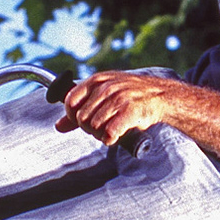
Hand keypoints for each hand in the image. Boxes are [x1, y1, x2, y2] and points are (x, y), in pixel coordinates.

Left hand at [61, 63, 186, 140]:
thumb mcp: (103, 96)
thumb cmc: (130, 96)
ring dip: (99, 135)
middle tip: (101, 128)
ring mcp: (118, 99)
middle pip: (81, 118)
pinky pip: (109, 133)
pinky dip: (109, 139)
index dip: (72, 116)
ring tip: (110, 131)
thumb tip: (58, 126)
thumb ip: (79, 110)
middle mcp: (106, 88)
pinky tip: (115, 136)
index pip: (70, 101)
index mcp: (96, 80)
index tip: (82, 122)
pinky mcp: (130, 111)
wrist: (161, 95)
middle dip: (88, 128)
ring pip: (94, 127)